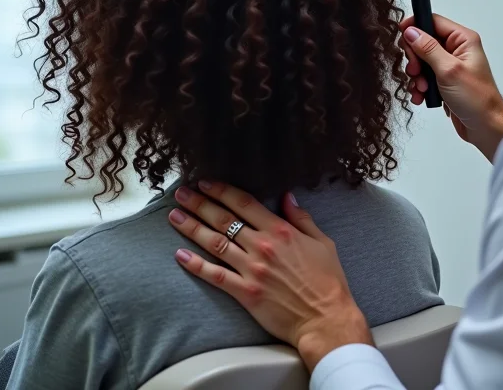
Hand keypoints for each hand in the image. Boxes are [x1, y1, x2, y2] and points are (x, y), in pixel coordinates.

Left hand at [169, 182, 371, 369]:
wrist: (326, 319)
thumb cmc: (328, 281)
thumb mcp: (322, 241)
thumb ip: (301, 217)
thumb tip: (287, 196)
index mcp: (280, 230)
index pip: (244, 203)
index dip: (222, 191)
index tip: (206, 183)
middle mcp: (262, 246)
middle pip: (224, 219)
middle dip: (199, 203)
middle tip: (181, 194)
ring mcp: (251, 270)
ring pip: (214, 243)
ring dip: (192, 227)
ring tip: (175, 216)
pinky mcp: (245, 293)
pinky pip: (215, 275)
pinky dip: (196, 265)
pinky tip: (180, 255)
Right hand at [400, 14, 502, 161]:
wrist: (485, 128)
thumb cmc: (477, 99)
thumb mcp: (449, 70)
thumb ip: (428, 48)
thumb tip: (411, 32)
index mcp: (463, 40)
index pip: (433, 21)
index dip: (416, 26)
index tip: (401, 35)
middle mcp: (457, 50)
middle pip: (423, 42)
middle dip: (415, 58)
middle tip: (415, 71)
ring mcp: (450, 66)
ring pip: (421, 61)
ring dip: (417, 76)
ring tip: (423, 88)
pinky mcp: (444, 80)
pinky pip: (424, 77)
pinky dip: (420, 86)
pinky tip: (422, 96)